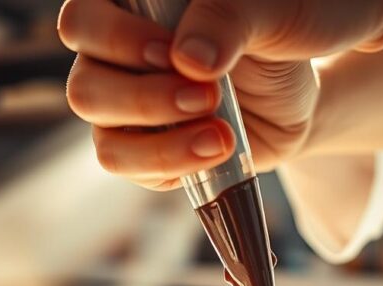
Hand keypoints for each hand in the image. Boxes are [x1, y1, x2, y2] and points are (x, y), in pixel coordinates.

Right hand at [58, 0, 382, 189]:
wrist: (299, 89)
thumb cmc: (280, 30)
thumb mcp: (270, 13)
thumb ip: (229, 19)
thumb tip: (190, 59)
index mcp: (130, 7)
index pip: (82, 20)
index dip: (117, 42)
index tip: (172, 53)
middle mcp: (114, 58)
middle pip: (84, 89)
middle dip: (146, 101)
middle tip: (207, 98)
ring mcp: (124, 110)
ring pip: (105, 141)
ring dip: (161, 147)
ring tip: (221, 137)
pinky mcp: (144, 149)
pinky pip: (134, 172)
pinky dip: (173, 168)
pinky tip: (214, 153)